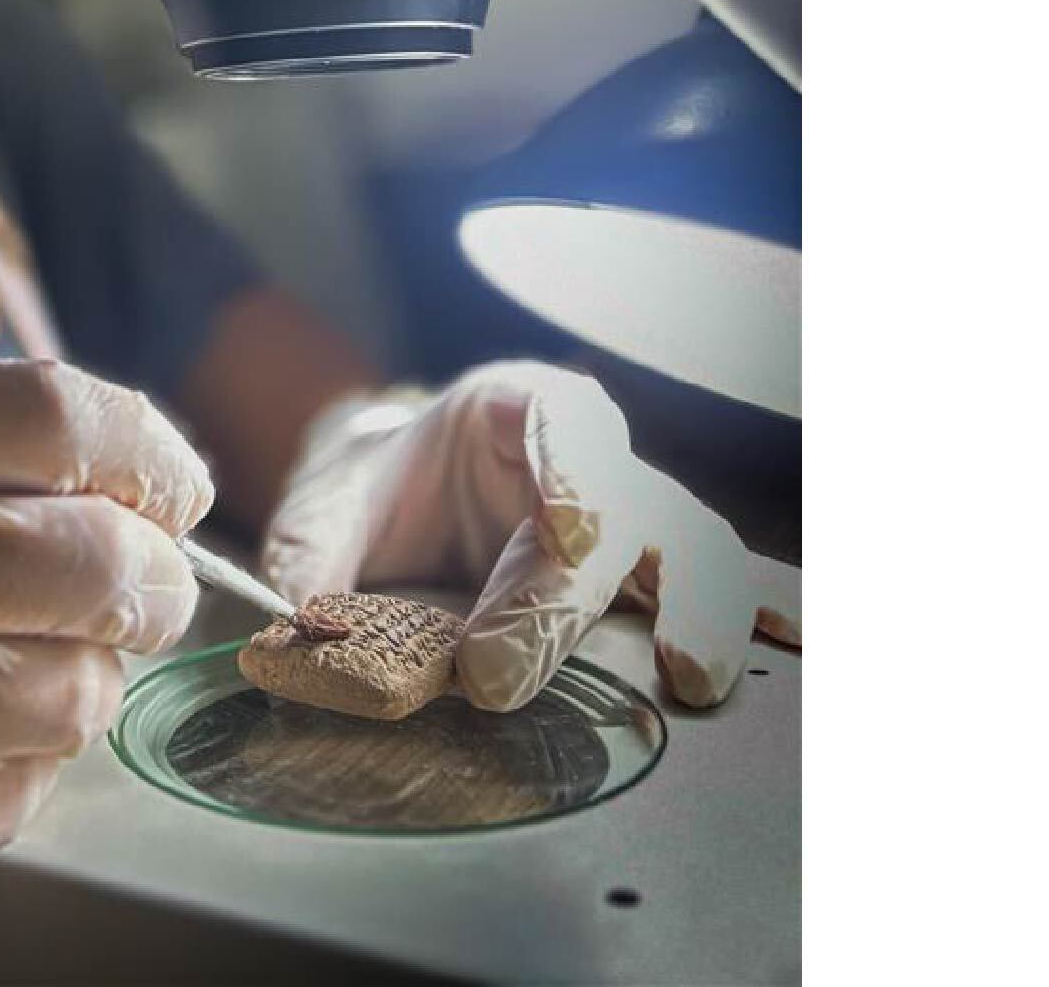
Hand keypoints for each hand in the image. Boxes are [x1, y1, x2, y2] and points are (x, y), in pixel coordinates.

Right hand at [0, 359, 211, 981]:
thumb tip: (150, 476)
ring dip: (85, 670)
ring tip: (17, 656)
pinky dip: (22, 753)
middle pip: (103, 557)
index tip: (169, 484)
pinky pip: (27, 782)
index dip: (151, 452)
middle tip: (134, 577)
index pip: (68, 419)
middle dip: (149, 572)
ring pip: (82, 687)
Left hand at [260, 361, 798, 711]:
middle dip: (559, 599)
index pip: (559, 419)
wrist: (406, 500)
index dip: (570, 470)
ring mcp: (635, 523)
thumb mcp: (326, 505)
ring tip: (692, 676)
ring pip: (692, 552)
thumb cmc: (378, 492)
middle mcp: (590, 460)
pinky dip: (764, 614)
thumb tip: (291, 622)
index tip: (570, 527)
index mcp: (516, 408)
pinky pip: (723, 592)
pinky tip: (794, 646)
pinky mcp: (651, 585)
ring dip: (699, 610)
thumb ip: (306, 557)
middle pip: (612, 515)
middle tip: (498, 672)